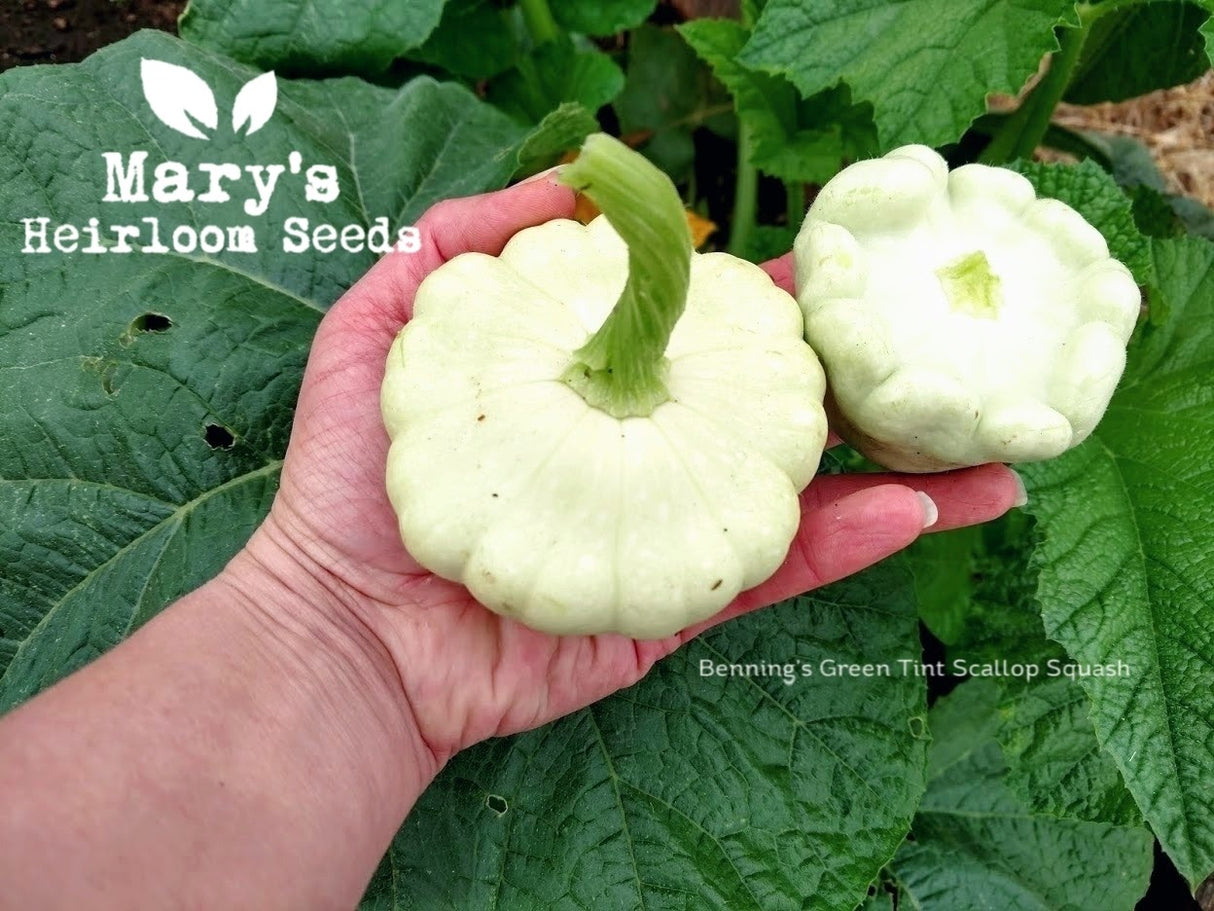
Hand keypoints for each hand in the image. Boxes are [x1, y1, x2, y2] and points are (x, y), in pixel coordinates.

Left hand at [246, 174, 1024, 775]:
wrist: (342, 628)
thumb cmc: (352, 483)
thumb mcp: (380, 331)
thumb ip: (455, 246)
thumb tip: (563, 182)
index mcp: (588, 397)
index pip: (693, 340)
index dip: (762, 307)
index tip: (829, 271)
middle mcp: (637, 462)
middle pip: (762, 415)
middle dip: (857, 386)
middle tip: (941, 350)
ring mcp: (661, 536)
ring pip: (793, 498)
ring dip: (897, 476)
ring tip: (991, 455)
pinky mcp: (669, 609)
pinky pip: (767, 574)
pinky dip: (843, 546)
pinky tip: (918, 511)